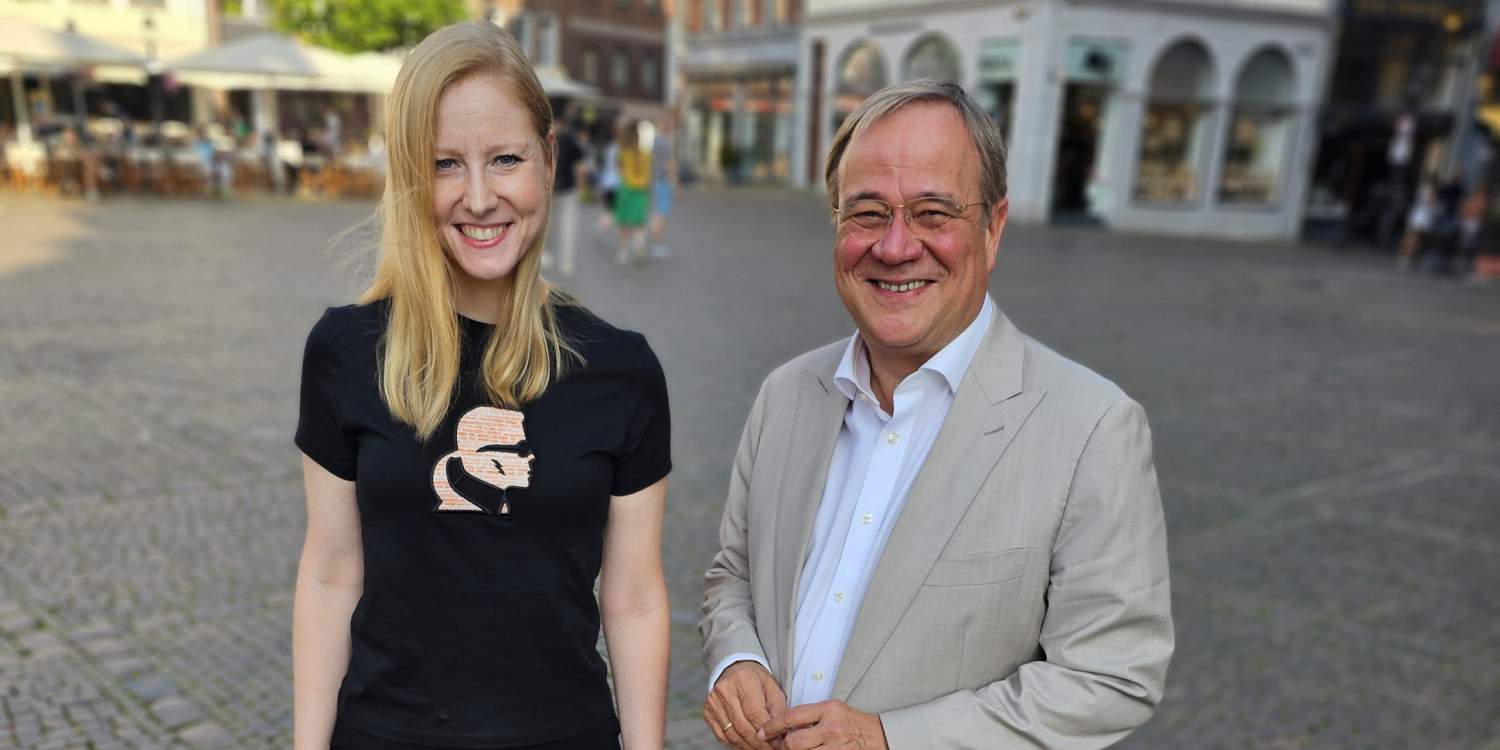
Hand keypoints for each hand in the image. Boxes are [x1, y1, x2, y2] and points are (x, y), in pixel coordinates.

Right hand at [704, 661, 786, 749]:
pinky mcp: (707, 711)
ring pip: (732, 734)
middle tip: (771, 749)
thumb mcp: (773, 688)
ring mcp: (713, 702)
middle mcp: (725, 690)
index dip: (767, 732)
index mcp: (743, 680)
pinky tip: (747, 745)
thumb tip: (780, 734)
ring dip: (748, 746)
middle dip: (759, 743)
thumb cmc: (757, 680)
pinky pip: (722, 735)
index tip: (778, 742)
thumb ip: (778, 710)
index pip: (754, 713)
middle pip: (743, 727)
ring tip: (760, 749)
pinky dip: (736, 744)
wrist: (734, 669)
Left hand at [757, 700, 887, 749]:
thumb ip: (811, 715)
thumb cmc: (853, 723)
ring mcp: (835, 747)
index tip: (763, 731)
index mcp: (829, 710)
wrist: (879, 737)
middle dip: (782, 746)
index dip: (773, 726)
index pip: (791, 717)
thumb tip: (785, 724)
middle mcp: (831, 728)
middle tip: (779, 746)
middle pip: (793, 741)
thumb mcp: (834, 710)